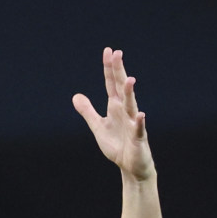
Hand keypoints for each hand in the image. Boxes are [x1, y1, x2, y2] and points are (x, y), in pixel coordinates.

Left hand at [72, 47, 152, 181]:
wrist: (130, 165)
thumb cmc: (117, 145)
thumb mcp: (98, 126)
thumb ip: (88, 111)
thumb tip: (76, 96)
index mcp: (115, 107)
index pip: (111, 84)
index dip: (109, 68)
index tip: (109, 51)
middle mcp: (126, 111)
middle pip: (121, 88)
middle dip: (118, 71)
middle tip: (117, 53)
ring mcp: (133, 123)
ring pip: (131, 106)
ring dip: (129, 93)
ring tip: (128, 79)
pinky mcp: (138, 138)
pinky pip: (139, 129)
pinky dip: (139, 122)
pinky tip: (140, 115)